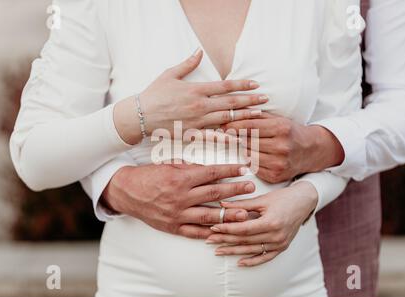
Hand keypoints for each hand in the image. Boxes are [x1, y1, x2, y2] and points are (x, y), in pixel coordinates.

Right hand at [101, 163, 255, 238]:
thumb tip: (211, 170)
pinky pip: (194, 232)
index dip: (229, 171)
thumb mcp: (169, 166)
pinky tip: (223, 230)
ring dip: (228, 214)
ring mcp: (177, 214)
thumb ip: (191, 169)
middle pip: (214, 194)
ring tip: (245, 213)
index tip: (244, 168)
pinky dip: (210, 232)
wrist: (127, 192)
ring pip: (208, 216)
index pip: (211, 173)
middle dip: (235, 190)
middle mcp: (180, 197)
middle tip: (251, 187)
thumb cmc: (149, 175)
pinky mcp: (172, 227)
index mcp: (180, 179)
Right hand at [114, 49, 268, 143]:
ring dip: (244, 116)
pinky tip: (240, 137)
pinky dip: (227, 136)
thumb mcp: (170, 74)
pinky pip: (213, 136)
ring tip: (259, 115)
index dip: (242, 85)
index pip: (225, 86)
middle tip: (265, 99)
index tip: (255, 84)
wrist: (140, 115)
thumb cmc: (154, 94)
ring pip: (226, 118)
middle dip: (250, 100)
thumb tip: (199, 51)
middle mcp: (199, 105)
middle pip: (230, 103)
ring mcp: (197, 121)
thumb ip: (188, 64)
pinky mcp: (192, 134)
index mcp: (196, 90)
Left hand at [205, 181, 317, 266]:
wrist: (304, 202)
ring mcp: (280, 243)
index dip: (227, 229)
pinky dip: (252, 261)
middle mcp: (276, 235)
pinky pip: (265, 257)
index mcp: (271, 222)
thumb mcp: (262, 199)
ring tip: (218, 251)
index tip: (213, 228)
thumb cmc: (283, 197)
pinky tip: (239, 262)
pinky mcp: (282, 247)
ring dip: (234, 251)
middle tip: (209, 240)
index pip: (244, 229)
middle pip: (245, 241)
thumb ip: (242, 204)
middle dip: (226, 240)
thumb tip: (222, 205)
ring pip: (252, 250)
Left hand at [222, 113, 343, 182]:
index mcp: (282, 129)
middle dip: (235, 138)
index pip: (250, 126)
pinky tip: (249, 156)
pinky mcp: (276, 176)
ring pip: (249, 155)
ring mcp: (279, 163)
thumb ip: (256, 116)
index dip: (234, 126)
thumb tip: (232, 113)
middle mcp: (282, 146)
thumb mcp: (277, 119)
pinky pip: (253, 168)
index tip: (222, 125)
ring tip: (238, 145)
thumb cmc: (290, 132)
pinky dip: (249, 162)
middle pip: (248, 142)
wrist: (311, 151)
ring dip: (241, 150)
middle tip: (223, 135)